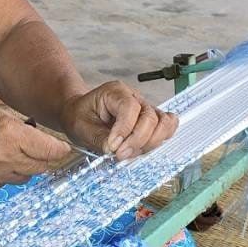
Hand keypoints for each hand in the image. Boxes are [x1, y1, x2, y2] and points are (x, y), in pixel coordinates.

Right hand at [0, 100, 72, 191]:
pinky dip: (5, 174)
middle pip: (42, 168)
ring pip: (24, 178)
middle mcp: (5, 158)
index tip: (61, 147)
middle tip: (39, 149)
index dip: (60, 149)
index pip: (51, 151)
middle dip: (44, 159)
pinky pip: (5, 183)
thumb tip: (42, 142)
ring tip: (10, 153)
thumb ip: (22, 129)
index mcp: (11, 135)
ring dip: (25, 167)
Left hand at [63, 81, 177, 160]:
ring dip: (150, 143)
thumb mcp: (81, 126)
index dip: (124, 130)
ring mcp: (146, 108)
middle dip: (137, 141)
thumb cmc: (80, 116)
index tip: (113, 148)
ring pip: (163, 123)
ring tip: (130, 152)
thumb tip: (116, 150)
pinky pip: (167, 128)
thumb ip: (99, 138)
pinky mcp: (151, 121)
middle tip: (120, 155)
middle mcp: (135, 97)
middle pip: (150, 117)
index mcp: (115, 91)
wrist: (81, 114)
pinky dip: (159, 140)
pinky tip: (142, 148)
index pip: (130, 107)